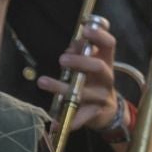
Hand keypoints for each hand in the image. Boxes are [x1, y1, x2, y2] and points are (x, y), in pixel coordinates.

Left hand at [36, 20, 119, 136]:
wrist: (108, 111)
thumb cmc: (94, 82)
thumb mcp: (90, 65)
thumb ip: (80, 53)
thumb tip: (71, 46)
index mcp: (106, 61)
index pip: (109, 44)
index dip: (100, 35)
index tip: (85, 28)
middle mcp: (107, 78)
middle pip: (99, 67)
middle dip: (81, 62)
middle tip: (62, 59)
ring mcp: (102, 97)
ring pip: (84, 92)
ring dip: (61, 87)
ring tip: (42, 82)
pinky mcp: (95, 114)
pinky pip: (81, 117)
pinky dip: (68, 121)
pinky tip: (54, 123)